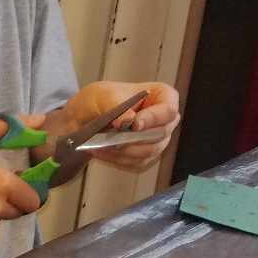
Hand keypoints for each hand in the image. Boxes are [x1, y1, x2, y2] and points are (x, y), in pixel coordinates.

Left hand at [53, 81, 180, 172]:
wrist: (89, 115)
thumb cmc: (102, 99)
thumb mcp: (104, 95)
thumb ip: (116, 104)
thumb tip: (129, 119)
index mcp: (163, 96)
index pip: (167, 110)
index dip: (152, 119)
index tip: (134, 125)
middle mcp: (165, 119)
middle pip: (160, 133)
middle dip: (134, 138)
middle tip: (112, 140)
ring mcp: (158, 139)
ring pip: (149, 151)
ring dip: (124, 151)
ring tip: (101, 146)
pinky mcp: (146, 155)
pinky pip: (137, 163)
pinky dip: (118, 159)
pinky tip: (102, 152)